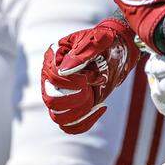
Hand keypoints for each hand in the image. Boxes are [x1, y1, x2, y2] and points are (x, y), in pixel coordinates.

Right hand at [41, 18, 139, 133]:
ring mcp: (60, 95)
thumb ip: (84, 51)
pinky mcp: (71, 106)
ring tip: (94, 96)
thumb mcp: (98, 39)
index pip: (52, 78)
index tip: (88, 75)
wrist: (114, 48)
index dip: (71, 81)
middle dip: (75, 96)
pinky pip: (69, 126)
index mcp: (54, 60)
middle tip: (91, 85)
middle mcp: (51, 79)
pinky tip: (101, 108)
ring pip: (58, 116)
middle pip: (51, 101)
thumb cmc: (103, 41)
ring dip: (80, 110)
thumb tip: (64, 69)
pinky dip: (85, 123)